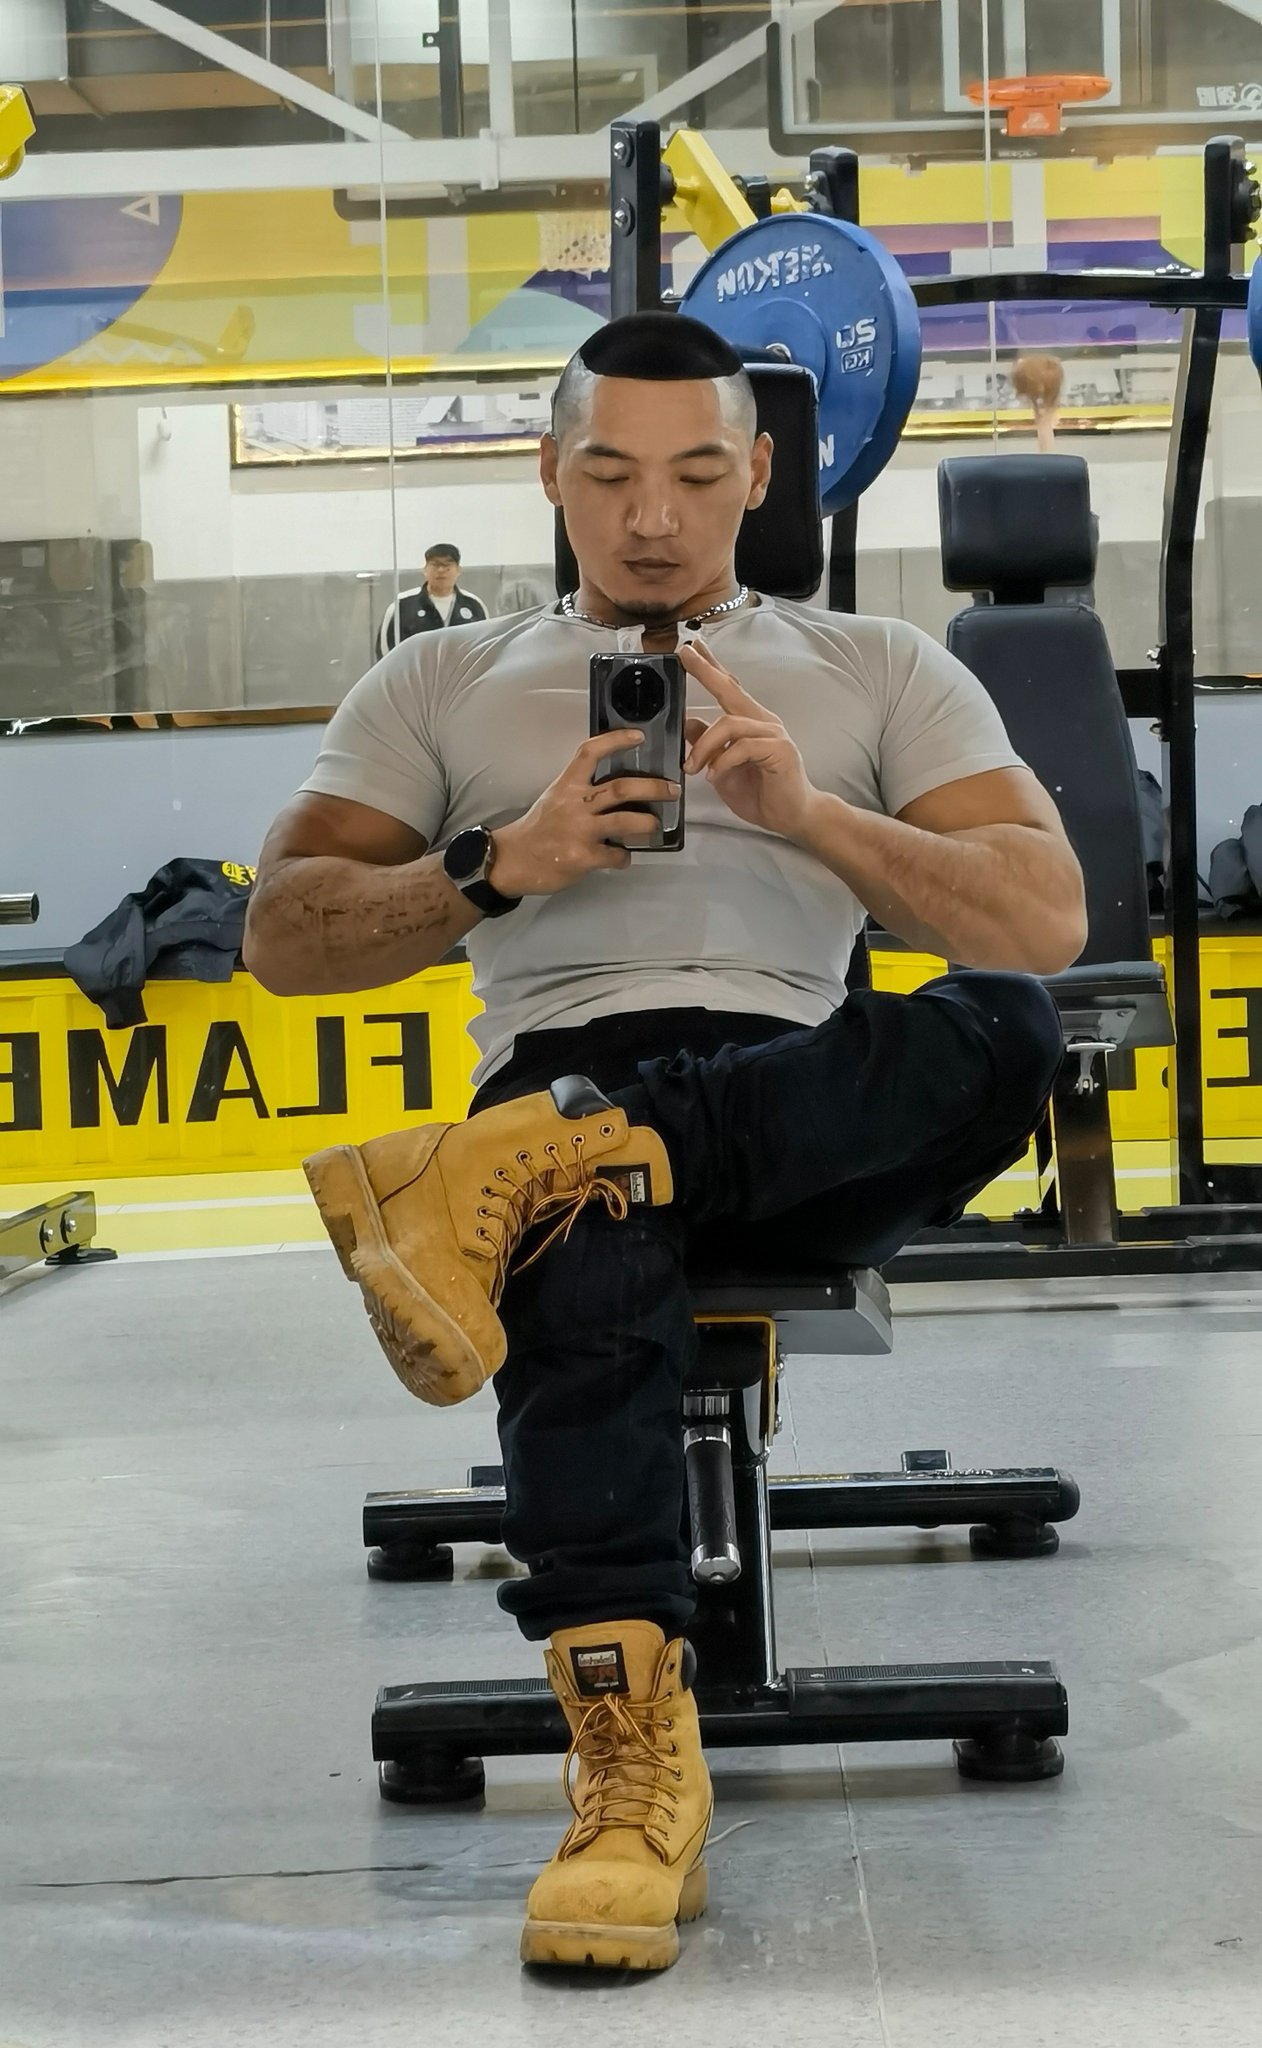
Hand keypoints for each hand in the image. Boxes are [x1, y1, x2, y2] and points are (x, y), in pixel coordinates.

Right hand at [488, 731, 680, 896]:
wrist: (512, 860)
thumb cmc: (537, 829)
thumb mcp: (554, 799)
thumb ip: (581, 793)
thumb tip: (617, 795)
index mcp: (567, 785)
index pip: (590, 753)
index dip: (616, 741)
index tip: (639, 736)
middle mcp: (575, 804)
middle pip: (621, 788)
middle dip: (653, 787)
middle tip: (672, 790)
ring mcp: (580, 831)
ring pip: (626, 821)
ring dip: (647, 823)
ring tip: (654, 825)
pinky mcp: (583, 856)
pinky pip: (616, 855)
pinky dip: (624, 857)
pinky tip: (622, 857)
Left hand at [681, 636, 818, 839]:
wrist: (792, 817)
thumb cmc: (760, 793)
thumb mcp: (721, 767)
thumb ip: (706, 744)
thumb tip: (686, 721)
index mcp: (749, 722)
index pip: (728, 688)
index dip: (711, 667)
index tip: (691, 649)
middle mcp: (762, 721)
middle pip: (731, 689)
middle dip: (706, 670)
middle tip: (686, 654)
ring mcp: (773, 733)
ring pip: (729, 723)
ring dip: (704, 746)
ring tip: (692, 767)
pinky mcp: (779, 750)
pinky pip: (743, 747)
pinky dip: (723, 760)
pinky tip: (714, 775)